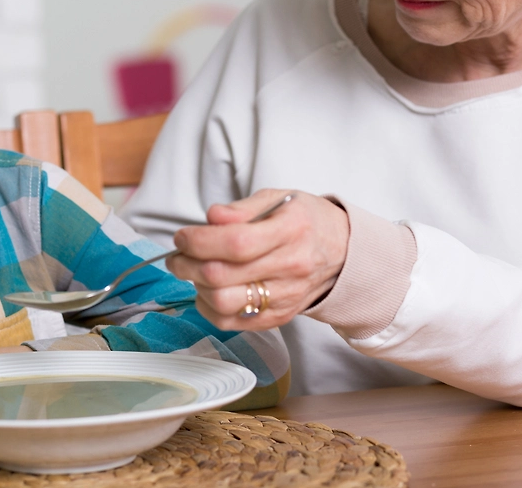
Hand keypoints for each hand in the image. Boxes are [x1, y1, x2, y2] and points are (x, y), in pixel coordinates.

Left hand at [167, 189, 348, 330]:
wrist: (343, 253)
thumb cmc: (306, 222)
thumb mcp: (280, 198)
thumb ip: (243, 208)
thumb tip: (212, 217)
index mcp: (291, 231)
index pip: (235, 243)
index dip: (199, 241)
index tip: (182, 236)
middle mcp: (290, 268)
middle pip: (222, 275)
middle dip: (186, 264)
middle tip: (178, 254)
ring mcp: (284, 297)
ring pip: (223, 303)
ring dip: (196, 287)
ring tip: (193, 271)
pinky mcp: (277, 318)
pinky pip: (231, 322)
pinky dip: (208, 308)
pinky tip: (207, 290)